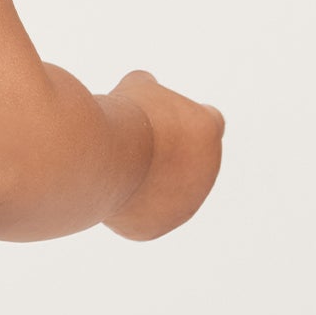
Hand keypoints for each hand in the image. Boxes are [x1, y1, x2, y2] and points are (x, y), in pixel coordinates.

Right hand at [100, 69, 223, 240]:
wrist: (107, 157)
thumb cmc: (124, 116)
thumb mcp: (136, 87)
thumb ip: (148, 89)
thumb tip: (142, 86)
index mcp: (209, 130)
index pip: (208, 122)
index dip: (181, 121)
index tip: (158, 120)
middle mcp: (205, 172)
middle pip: (183, 162)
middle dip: (161, 154)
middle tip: (131, 144)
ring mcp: (182, 205)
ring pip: (161, 193)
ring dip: (143, 180)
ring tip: (116, 165)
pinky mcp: (153, 228)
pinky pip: (138, 216)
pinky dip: (123, 204)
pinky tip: (106, 187)